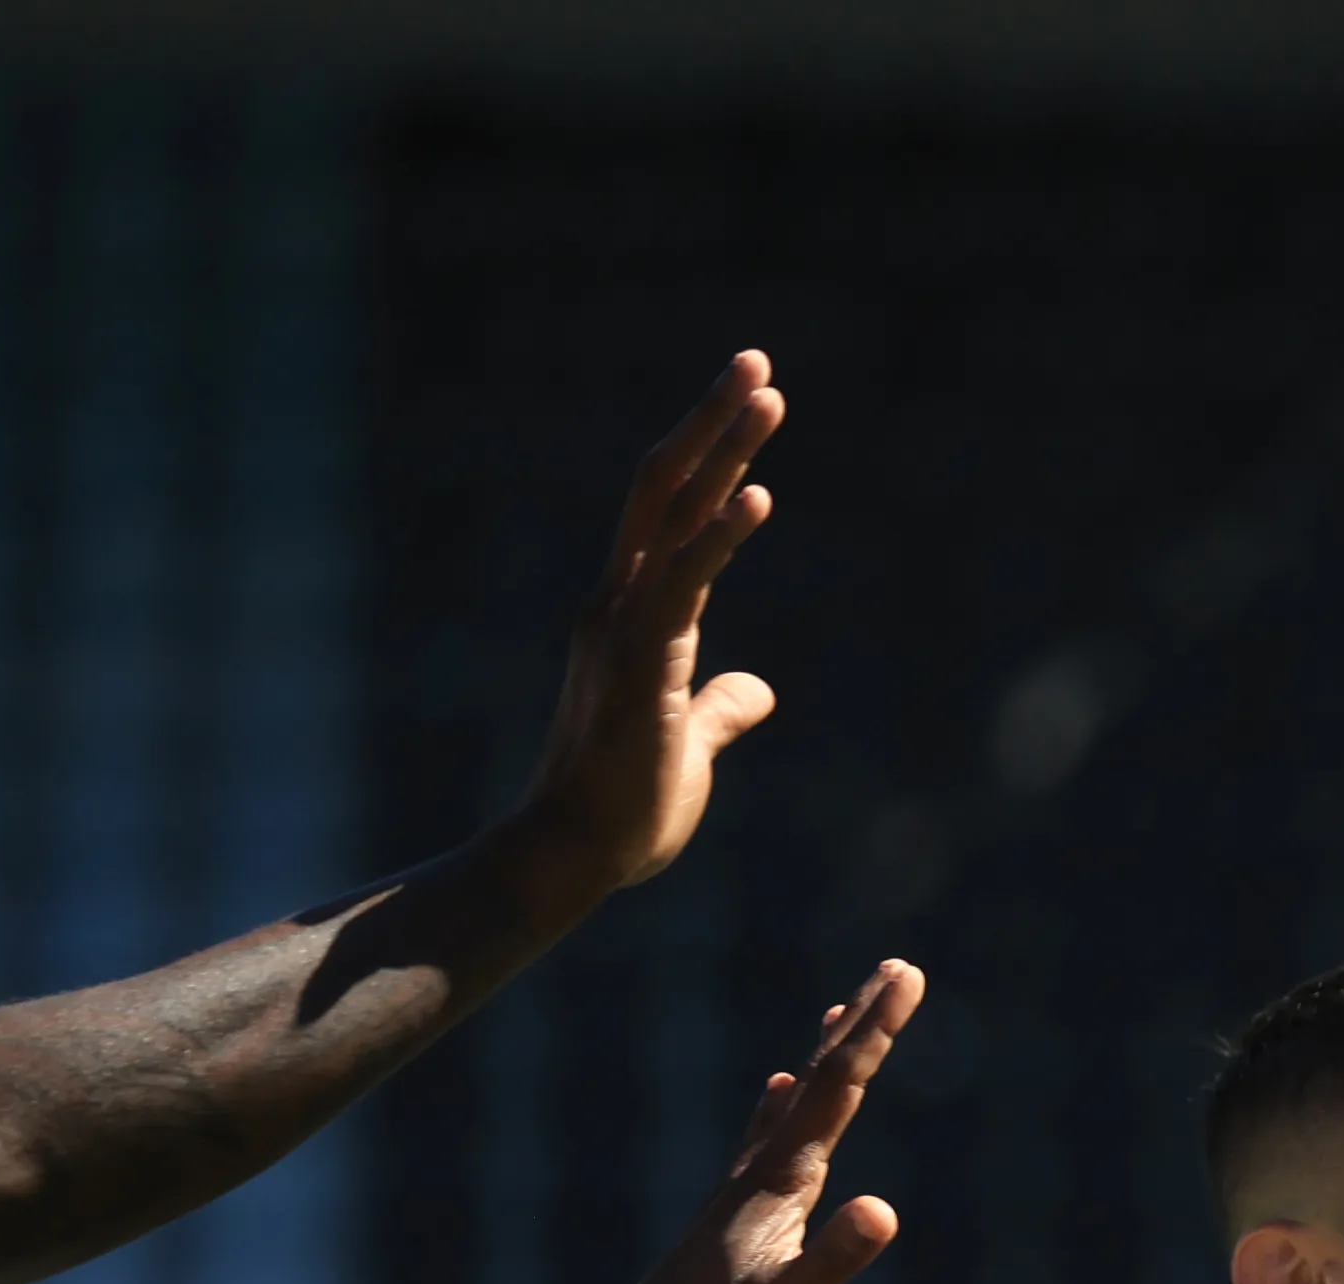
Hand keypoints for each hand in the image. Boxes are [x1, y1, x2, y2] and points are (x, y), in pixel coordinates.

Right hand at [501, 354, 786, 906]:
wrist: (577, 860)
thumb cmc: (626, 811)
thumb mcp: (692, 745)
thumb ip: (721, 707)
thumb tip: (756, 691)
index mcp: (636, 615)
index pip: (675, 515)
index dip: (714, 457)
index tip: (754, 405)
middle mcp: (619, 603)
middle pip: (665, 486)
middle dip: (713, 421)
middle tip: (757, 362)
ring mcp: (621, 626)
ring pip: (671, 514)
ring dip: (722, 451)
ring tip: (767, 394)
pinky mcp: (637, 663)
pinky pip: (683, 586)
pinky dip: (719, 537)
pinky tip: (758, 496)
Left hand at [589, 961, 918, 1283]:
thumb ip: (830, 1263)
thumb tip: (882, 1209)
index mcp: (777, 1189)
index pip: (835, 1094)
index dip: (873, 1032)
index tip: (905, 974)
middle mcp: (759, 1177)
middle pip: (818, 1084)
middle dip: (860, 1025)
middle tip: (896, 970)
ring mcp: (745, 1195)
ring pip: (795, 1107)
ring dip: (825, 1059)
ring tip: (840, 1014)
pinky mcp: (737, 1219)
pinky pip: (771, 1140)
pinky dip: (785, 1106)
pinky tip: (780, 1094)